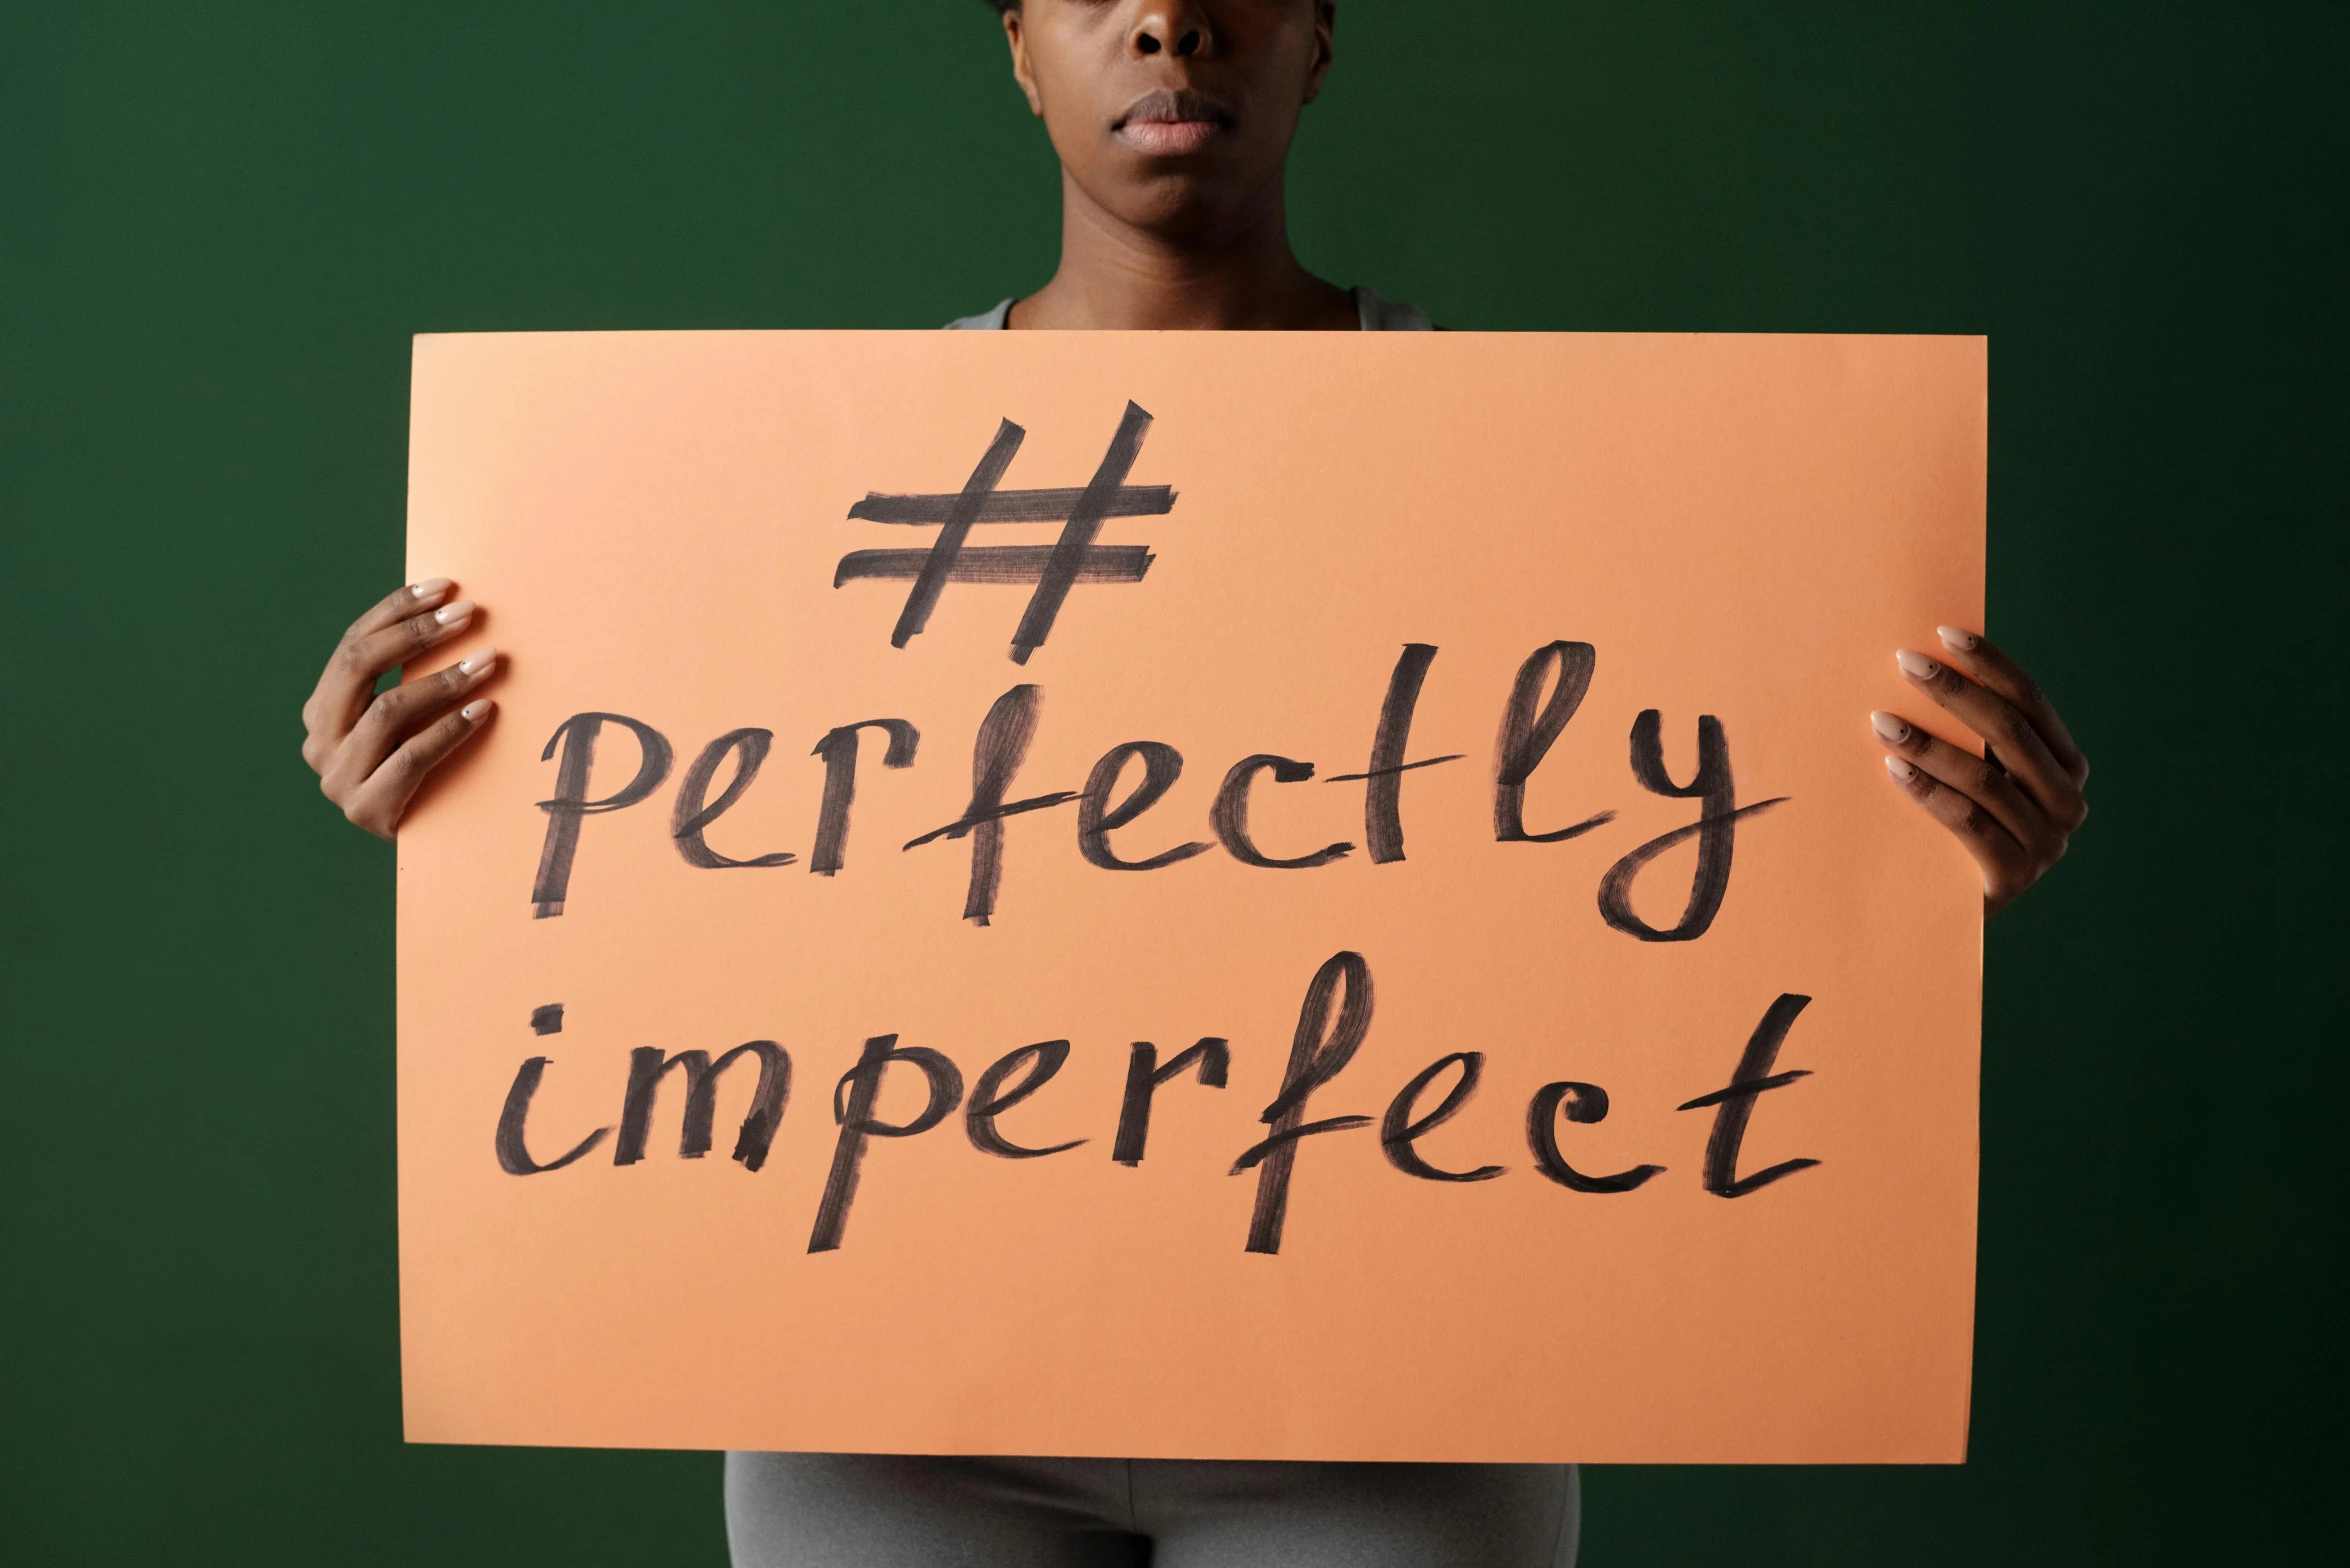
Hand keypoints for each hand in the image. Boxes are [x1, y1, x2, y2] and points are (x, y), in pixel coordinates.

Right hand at [300, 578, 499, 838]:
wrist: (432, 852)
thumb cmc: (430, 771)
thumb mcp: (412, 719)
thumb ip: (412, 676)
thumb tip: (453, 605)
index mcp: (323, 710)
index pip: (353, 644)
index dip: (397, 610)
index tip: (446, 586)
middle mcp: (320, 740)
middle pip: (360, 666)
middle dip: (417, 633)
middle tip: (469, 613)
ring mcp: (338, 778)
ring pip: (388, 710)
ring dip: (444, 679)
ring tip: (490, 660)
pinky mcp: (367, 810)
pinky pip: (411, 757)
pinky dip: (451, 729)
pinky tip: (485, 709)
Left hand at [1870, 626, 2088, 914]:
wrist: (1941, 913)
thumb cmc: (1948, 826)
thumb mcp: (1969, 773)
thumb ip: (1967, 732)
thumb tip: (1924, 658)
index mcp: (2066, 766)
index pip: (2030, 703)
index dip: (1990, 665)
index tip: (1943, 632)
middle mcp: (2067, 804)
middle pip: (2009, 733)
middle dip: (1954, 692)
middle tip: (1904, 662)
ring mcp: (2045, 845)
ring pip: (1984, 778)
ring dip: (1929, 743)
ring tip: (1880, 721)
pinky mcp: (2012, 880)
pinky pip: (1968, 823)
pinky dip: (1928, 792)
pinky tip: (1892, 768)